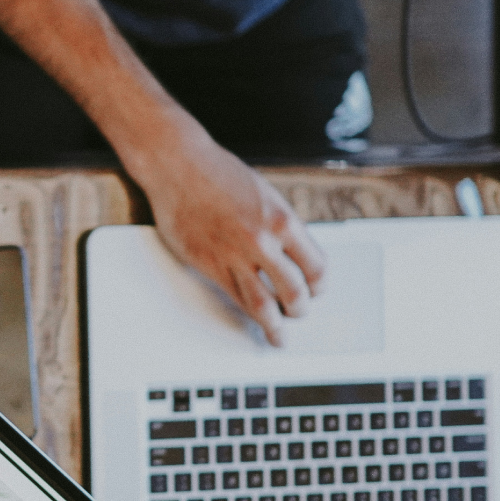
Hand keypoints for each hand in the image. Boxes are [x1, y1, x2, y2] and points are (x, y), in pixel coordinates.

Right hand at [128, 132, 325, 343]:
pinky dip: (249, 314)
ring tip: (280, 334)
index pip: (316, 266)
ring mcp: (234, 255)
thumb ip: (280, 226)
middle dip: (301, 308)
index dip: (320, 284)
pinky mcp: (209, 264)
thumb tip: (292, 255)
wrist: (179, 165)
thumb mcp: (265, 195)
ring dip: (276, 324)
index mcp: (282, 220)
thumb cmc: (218, 173)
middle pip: (295, 292)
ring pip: (264, 304)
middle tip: (299, 311)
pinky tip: (255, 320)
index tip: (317, 289)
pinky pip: (236, 298)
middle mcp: (262, 240)